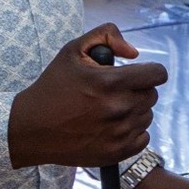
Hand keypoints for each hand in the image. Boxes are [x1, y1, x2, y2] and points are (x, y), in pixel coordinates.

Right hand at [8, 25, 168, 168]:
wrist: (31, 129)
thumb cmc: (52, 87)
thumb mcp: (73, 51)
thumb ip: (106, 36)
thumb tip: (134, 53)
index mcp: (111, 82)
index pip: (157, 74)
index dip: (149, 71)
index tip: (138, 73)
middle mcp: (120, 108)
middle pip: (152, 95)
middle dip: (138, 89)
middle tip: (115, 91)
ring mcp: (120, 133)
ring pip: (147, 116)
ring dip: (134, 110)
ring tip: (109, 109)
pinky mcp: (117, 152)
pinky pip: (143, 137)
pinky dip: (132, 132)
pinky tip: (112, 126)